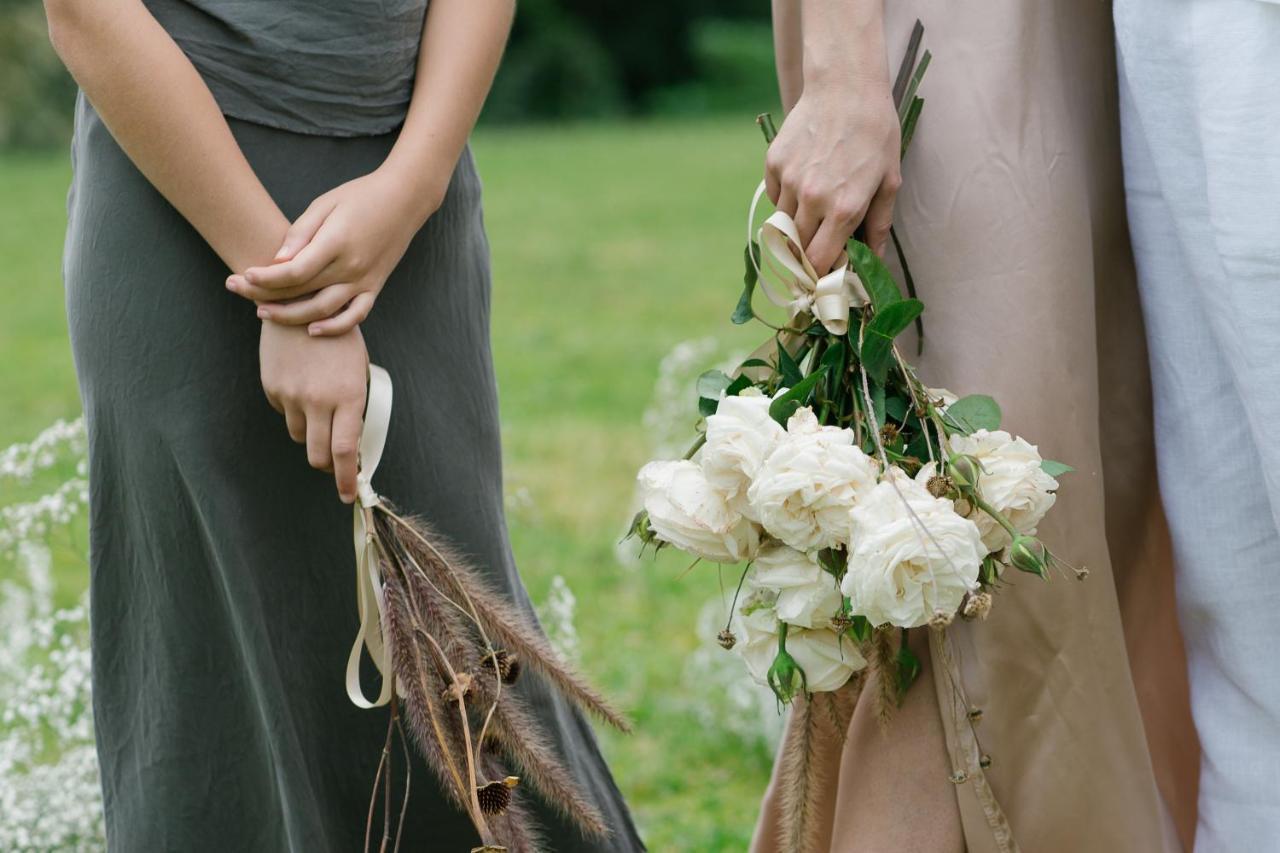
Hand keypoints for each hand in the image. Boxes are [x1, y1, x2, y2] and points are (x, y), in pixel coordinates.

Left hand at [227, 166, 443, 335]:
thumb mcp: (325, 204)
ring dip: (290, 317)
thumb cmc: (360, 196)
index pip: (294, 271)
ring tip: (263, 312)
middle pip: (302, 292)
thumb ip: (301, 233)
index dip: (266, 277)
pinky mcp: (375, 287)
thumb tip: (278, 261)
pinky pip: (355, 316)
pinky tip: (311, 330)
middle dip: (264, 294)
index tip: (243, 273)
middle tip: (236, 289)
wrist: (405, 200)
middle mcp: (352, 267)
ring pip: (323, 311)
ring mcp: (365, 281)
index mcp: (337, 242)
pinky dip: (334, 328)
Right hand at [259, 321, 368, 502]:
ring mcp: (292, 395)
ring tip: (318, 407)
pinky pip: (284, 413)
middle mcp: (318, 400)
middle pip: (317, 454)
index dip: (346, 479)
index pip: (346, 451)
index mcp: (347, 396)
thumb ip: (352, 406)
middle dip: (327, 465)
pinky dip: (293, 410)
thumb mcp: (357, 369)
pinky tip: (301, 385)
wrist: (300, 303)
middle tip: (334, 462)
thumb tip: (350, 444)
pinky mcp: (273, 388)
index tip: (348, 494)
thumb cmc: (338, 336)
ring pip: (299, 435)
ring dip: (310, 433)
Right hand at [765, 76, 900, 271]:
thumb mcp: (888, 181)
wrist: (846, 86)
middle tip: (816, 252)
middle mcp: (812, 199)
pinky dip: (785, 200)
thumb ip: (878, 226)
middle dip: (805, 257)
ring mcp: (789, 181)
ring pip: (782, 224)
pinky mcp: (773, 164)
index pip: (819, 262)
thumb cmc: (876, 133)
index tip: (824, 277)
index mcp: (844, 209)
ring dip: (795, 227)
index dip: (820, 274)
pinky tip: (803, 183)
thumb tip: (872, 262)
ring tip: (813, 212)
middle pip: (796, 249)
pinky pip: (774, 197)